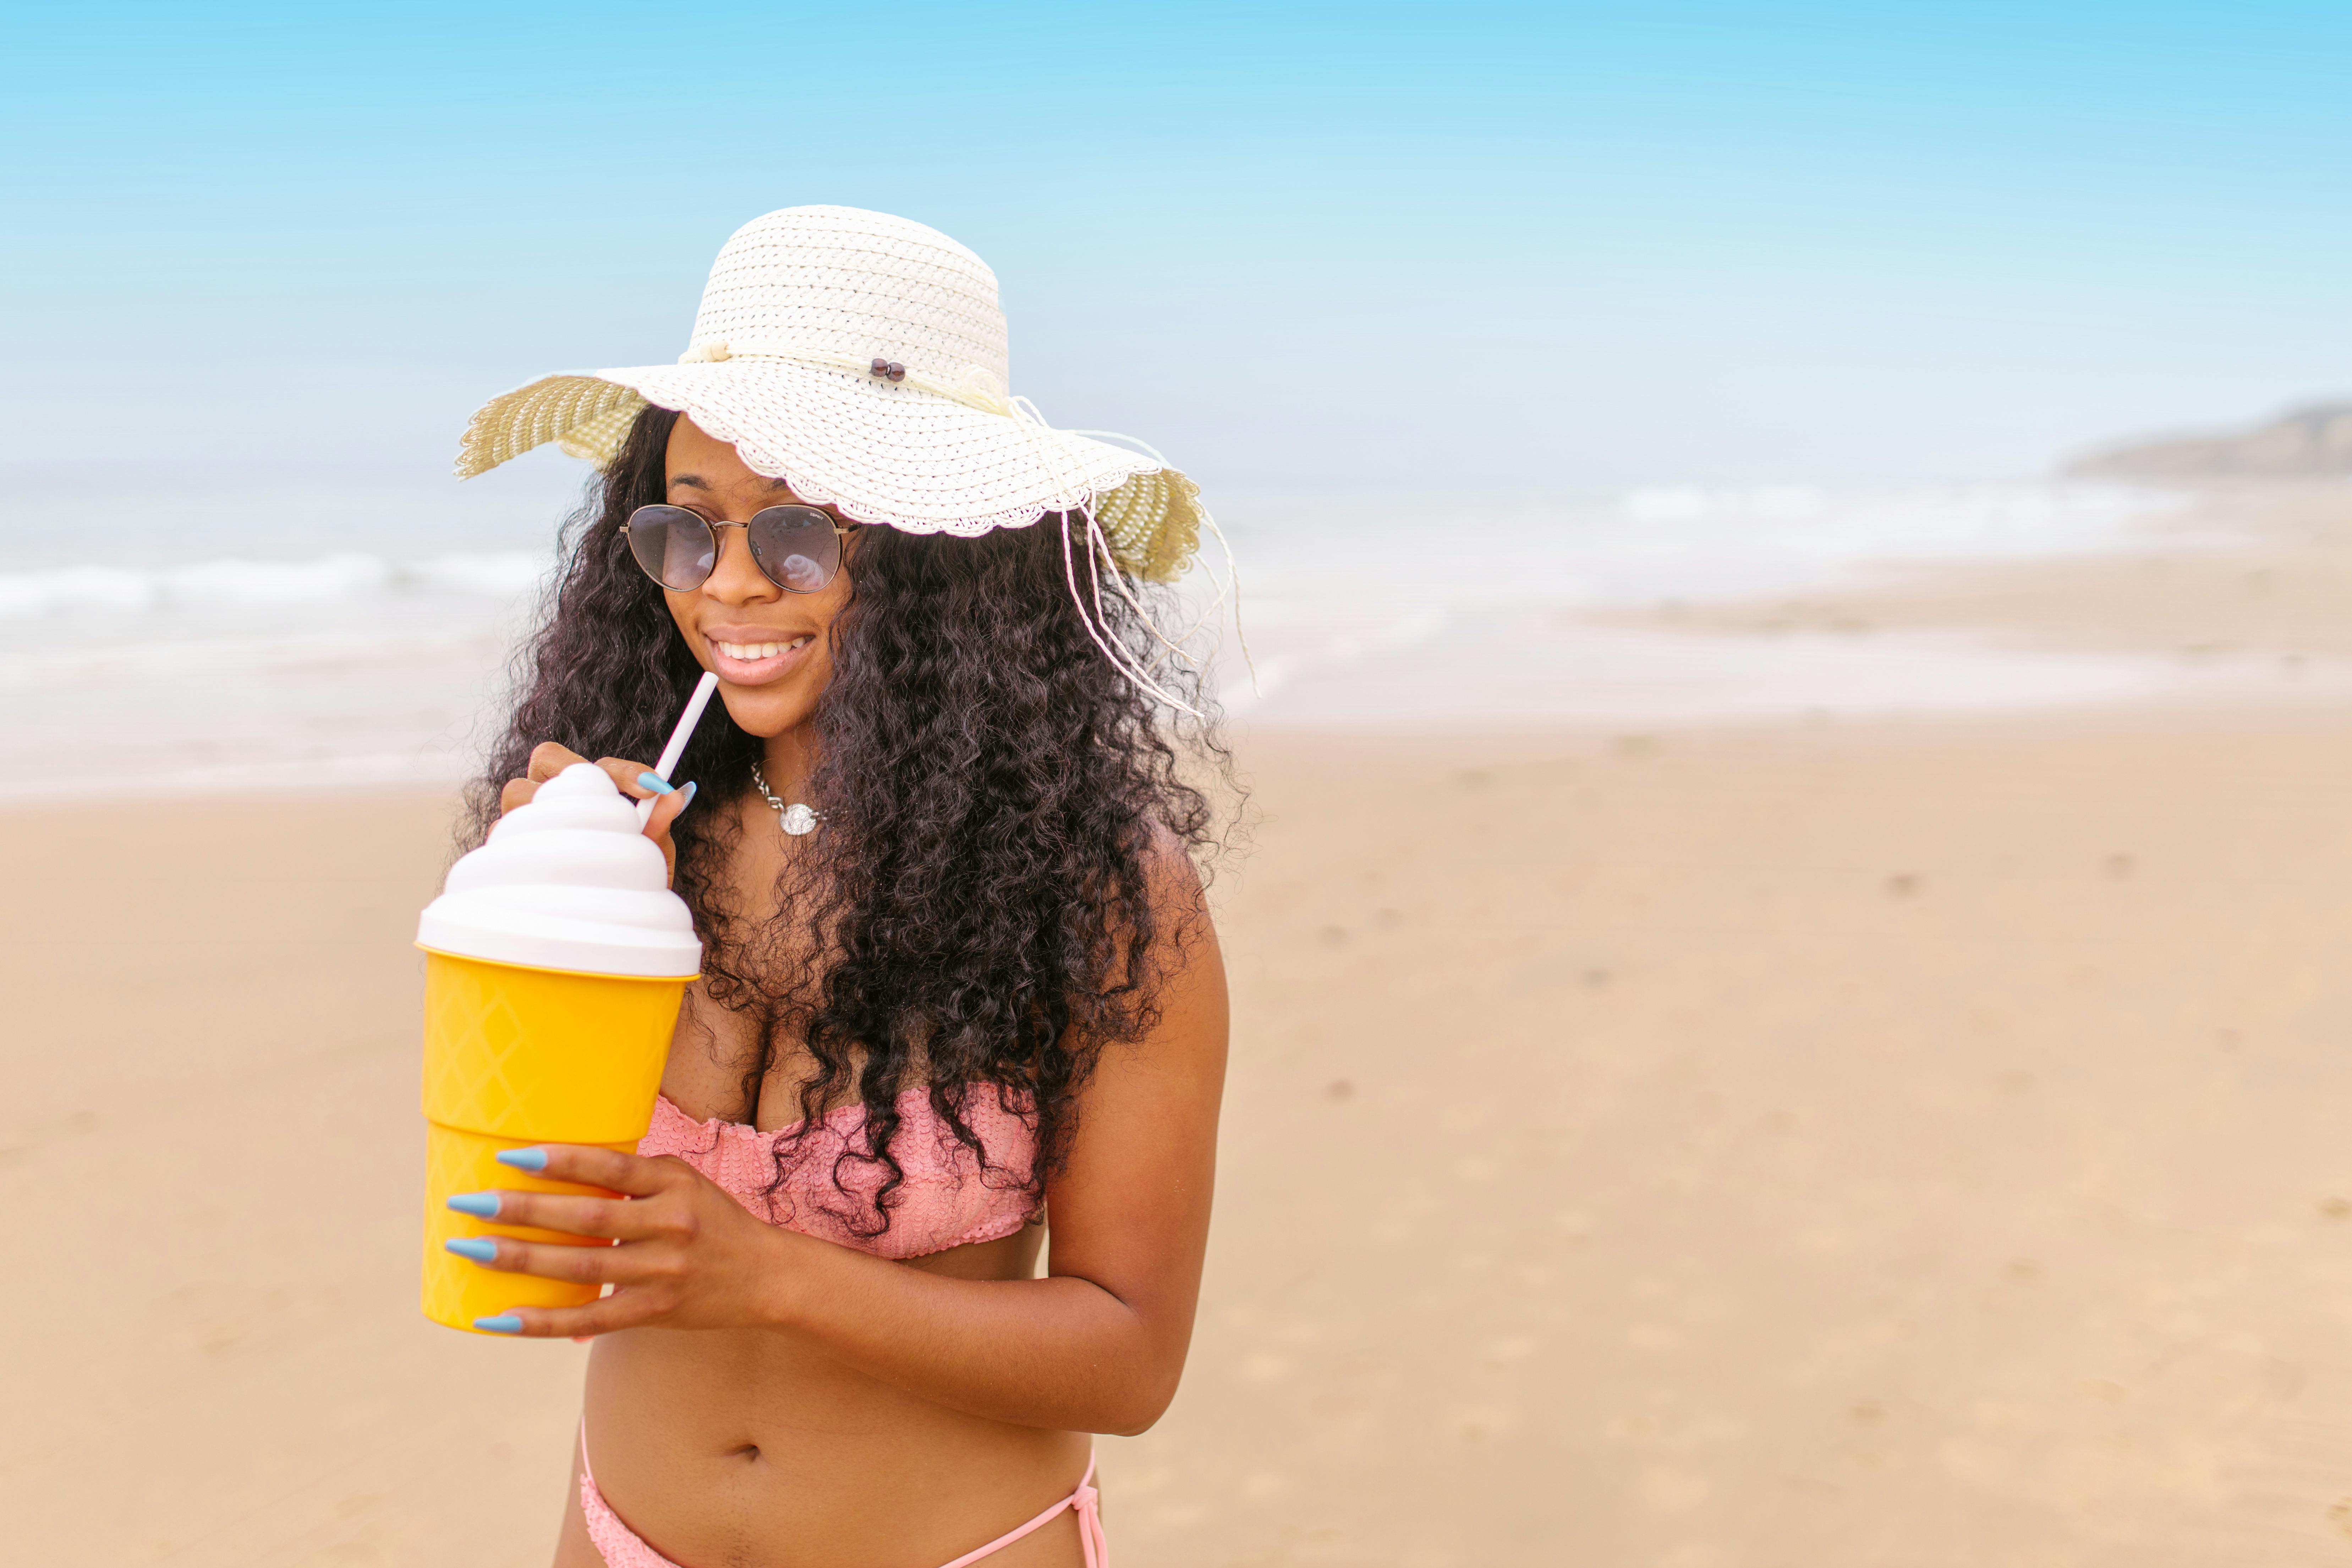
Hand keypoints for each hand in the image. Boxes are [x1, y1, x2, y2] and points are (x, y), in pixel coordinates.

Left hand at [447, 1146, 797, 1336]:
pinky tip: (499, 1317)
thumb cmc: (712, 1221)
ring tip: (470, 1249)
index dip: (560, 1161)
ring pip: (581, 1268)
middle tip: (469, 1204)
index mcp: (675, 1184)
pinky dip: (541, 1321)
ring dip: (520, 1259)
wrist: (766, 1275)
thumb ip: (632, 1179)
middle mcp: (671, 1225)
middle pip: (587, 1219)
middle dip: (522, 1211)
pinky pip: (589, 1320)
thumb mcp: (683, 1185)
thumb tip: (555, 1172)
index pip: (611, 1168)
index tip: (509, 1157)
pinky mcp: (656, 1312)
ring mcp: (663, 1272)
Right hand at [498, 742, 691, 882]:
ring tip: (587, 840)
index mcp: (583, 790)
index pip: (594, 763)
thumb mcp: (650, 852)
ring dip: (553, 811)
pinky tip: (553, 868)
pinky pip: (501, 836)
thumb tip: (679, 794)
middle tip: (616, 805)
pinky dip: (526, 846)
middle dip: (579, 774)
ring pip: (518, 791)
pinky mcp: (500, 850)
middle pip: (546, 757)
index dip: (622, 769)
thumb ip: (659, 823)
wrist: (603, 923)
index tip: (654, 786)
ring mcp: (520, 821)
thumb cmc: (626, 879)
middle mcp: (548, 797)